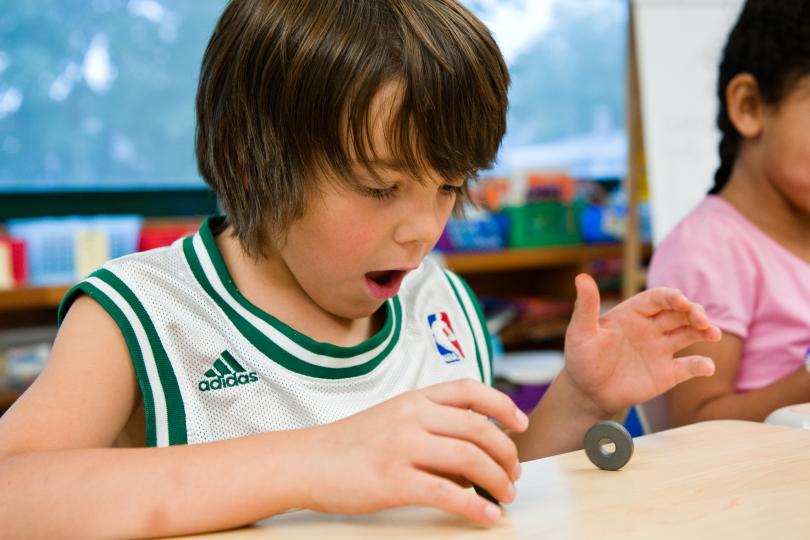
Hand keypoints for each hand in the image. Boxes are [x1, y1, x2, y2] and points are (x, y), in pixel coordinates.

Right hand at [296, 379, 528, 524]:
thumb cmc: (349, 443)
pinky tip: (486, 516)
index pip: (470, 390)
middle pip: (478, 428)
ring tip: (505, 496)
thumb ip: (429, 424)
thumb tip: (471, 450)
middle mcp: (412, 417)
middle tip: (514, 474)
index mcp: (413, 399)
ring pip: (470, 459)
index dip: (502, 404)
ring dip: (497, 480)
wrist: (306, 461)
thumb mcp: (391, 418)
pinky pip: (447, 493)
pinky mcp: (395, 481)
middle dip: (506, 453)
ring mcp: (403, 447)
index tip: (519, 424)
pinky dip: (474, 507)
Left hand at [563, 274, 721, 415]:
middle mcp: (651, 327)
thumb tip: (581, 277)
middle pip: (680, 313)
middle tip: (702, 320)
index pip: (659, 298)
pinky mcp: (667, 373)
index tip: (682, 302)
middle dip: (694, 312)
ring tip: (713, 334)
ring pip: (690, 333)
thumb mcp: (580, 332)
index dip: (672, 297)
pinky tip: (707, 366)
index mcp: (633, 313)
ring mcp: (661, 349)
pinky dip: (701, 365)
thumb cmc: (581, 358)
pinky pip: (689, 366)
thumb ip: (586, 307)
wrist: (587, 392)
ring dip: (705, 331)